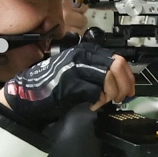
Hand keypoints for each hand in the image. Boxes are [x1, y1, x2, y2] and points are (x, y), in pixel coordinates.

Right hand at [0, 45, 131, 126]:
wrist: (27, 94)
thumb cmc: (50, 85)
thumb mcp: (76, 71)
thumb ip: (95, 71)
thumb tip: (118, 78)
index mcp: (84, 51)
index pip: (117, 58)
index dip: (128, 75)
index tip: (130, 87)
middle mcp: (81, 56)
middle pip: (117, 67)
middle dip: (124, 85)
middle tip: (122, 97)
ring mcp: (76, 69)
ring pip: (108, 79)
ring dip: (111, 95)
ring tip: (104, 101)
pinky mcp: (71, 84)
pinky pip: (95, 93)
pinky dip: (97, 102)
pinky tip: (91, 105)